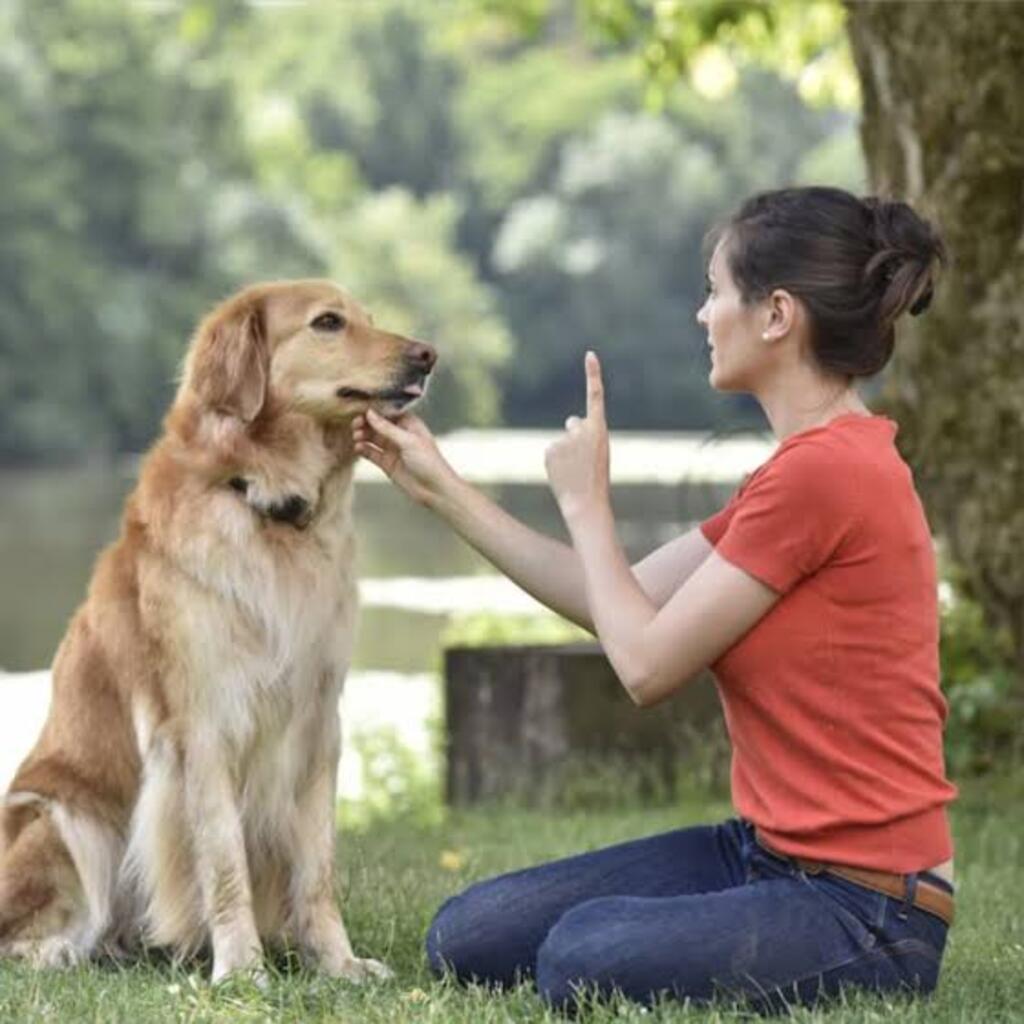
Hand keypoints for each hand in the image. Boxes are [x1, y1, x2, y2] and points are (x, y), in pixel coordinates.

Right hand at [352, 410, 456, 506]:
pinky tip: (358, 447)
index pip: (388, 411)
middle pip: (378, 424)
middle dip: (366, 423)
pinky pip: (371, 453)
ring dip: (363, 435)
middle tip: (356, 424)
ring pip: (372, 438)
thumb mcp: (408, 441)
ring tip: (356, 436)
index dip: (374, 410)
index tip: (360, 408)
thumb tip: (370, 413)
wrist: (435, 490)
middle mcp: (400, 434)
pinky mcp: (387, 463)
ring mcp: (393, 449)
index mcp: (410, 424)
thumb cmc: (429, 462)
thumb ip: (387, 428)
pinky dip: (363, 449)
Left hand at [544, 351, 609, 526]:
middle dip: (575, 436)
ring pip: (562, 440)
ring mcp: (564, 439)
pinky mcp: (549, 450)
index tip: (589, 355)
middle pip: (573, 424)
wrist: (585, 503)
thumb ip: (586, 433)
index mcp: (601, 430)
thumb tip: (570, 420)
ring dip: (565, 453)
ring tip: (574, 471)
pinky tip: (563, 474)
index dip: (593, 374)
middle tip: (583, 460)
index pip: (596, 396)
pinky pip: (551, 451)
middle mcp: (582, 430)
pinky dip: (555, 461)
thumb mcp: (598, 452)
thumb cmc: (596, 479)